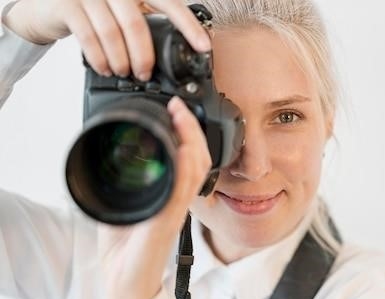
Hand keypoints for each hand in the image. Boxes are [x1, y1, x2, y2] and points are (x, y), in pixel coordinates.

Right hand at [2, 0, 210, 79]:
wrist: (50, 5)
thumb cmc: (94, 9)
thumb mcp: (124, 10)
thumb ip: (146, 22)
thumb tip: (180, 47)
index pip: (168, 3)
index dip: (187, 25)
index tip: (202, 46)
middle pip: (136, 25)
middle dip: (143, 56)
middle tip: (144, 74)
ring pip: (112, 34)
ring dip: (120, 61)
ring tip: (123, 72)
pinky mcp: (68, 5)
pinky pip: (89, 37)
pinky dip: (99, 59)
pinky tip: (104, 69)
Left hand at [99, 96, 212, 298]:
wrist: (124, 288)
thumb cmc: (125, 255)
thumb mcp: (119, 210)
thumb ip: (120, 187)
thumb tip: (107, 163)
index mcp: (168, 197)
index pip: (189, 160)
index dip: (188, 133)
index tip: (176, 110)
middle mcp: (176, 203)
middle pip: (198, 161)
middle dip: (192, 130)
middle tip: (181, 108)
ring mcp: (173, 213)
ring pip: (194, 173)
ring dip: (191, 142)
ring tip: (183, 120)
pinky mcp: (164, 225)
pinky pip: (180, 195)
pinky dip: (184, 172)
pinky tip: (183, 154)